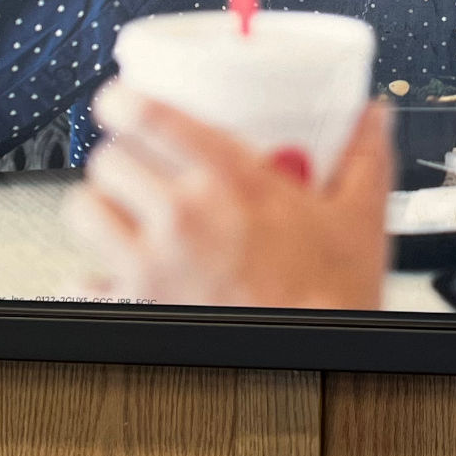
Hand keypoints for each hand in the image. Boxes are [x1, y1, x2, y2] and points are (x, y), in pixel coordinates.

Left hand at [63, 83, 396, 309]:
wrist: (316, 356)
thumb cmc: (332, 296)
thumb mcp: (358, 215)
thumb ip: (364, 155)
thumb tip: (371, 116)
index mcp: (233, 183)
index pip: (149, 118)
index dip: (121, 100)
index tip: (119, 98)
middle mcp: (183, 218)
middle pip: (109, 159)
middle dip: (120, 154)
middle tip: (139, 160)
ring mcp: (152, 264)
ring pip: (84, 208)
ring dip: (100, 202)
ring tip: (123, 204)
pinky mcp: (136, 303)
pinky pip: (85, 276)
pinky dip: (96, 269)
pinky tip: (118, 266)